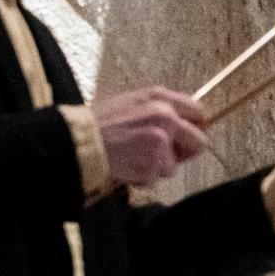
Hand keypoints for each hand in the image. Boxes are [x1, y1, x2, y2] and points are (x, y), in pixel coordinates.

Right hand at [90, 87, 206, 187]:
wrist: (76, 140)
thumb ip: (158, 109)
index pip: (198, 112)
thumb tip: (182, 123)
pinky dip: (142, 177)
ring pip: (173, 165)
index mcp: (160, 97)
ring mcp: (161, 140)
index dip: (194, 127)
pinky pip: (155, 178)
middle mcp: (165, 116)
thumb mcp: (130, 102)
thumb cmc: (98, 123)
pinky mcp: (153, 162)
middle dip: (183, 153)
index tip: (187, 136)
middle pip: (198, 142)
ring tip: (132, 156)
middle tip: (164, 155)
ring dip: (156, 167)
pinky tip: (125, 164)